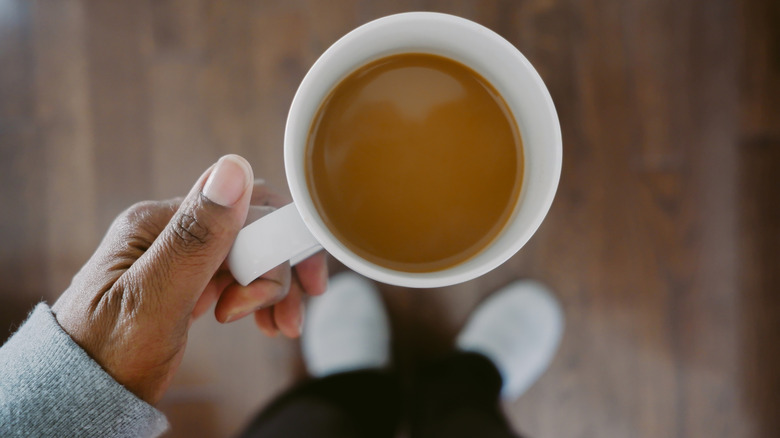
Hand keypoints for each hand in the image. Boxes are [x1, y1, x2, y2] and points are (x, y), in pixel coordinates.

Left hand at [51, 155, 326, 403]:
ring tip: (274, 327)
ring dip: (270, 287)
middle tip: (282, 320)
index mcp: (155, 223)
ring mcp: (175, 255)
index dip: (281, 243)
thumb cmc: (107, 357)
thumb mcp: (154, 300)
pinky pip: (233, 272)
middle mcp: (167, 230)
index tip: (305, 288)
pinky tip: (255, 321)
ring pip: (247, 251)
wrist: (77, 398)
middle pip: (251, 228)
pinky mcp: (182, 278)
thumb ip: (195, 237)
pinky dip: (254, 295)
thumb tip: (232, 168)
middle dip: (278, 272)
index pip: (244, 207)